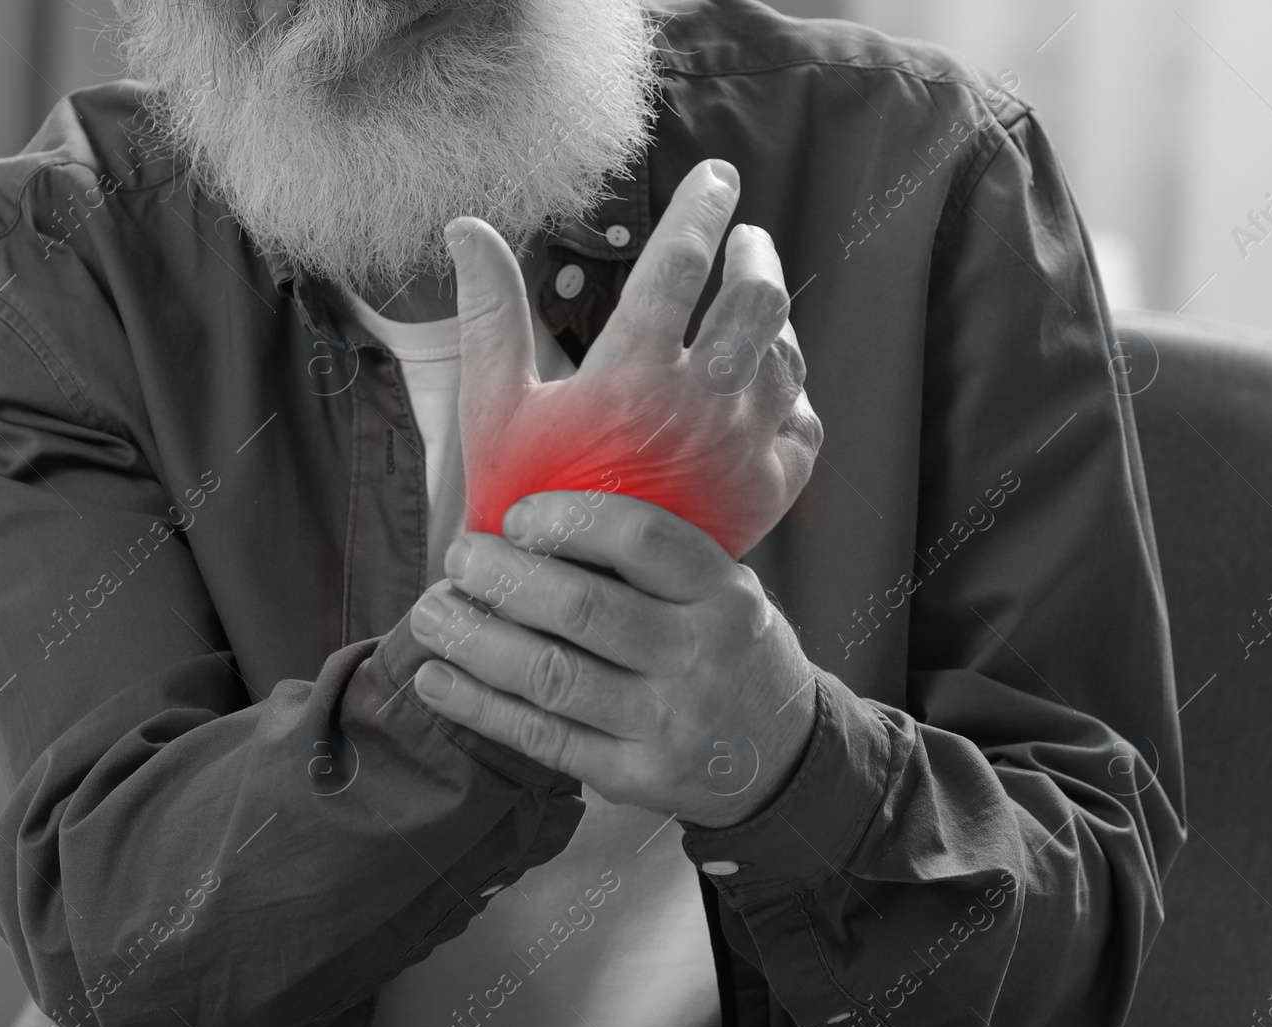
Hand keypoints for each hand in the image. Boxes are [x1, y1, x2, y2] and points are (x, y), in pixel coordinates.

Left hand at [408, 493, 819, 828]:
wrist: (782, 760)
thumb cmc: (729, 652)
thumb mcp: (724, 591)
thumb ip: (653, 561)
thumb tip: (534, 519)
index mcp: (721, 594)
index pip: (641, 539)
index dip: (567, 520)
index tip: (515, 516)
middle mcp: (698, 655)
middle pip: (582, 608)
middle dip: (502, 578)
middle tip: (458, 558)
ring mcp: (667, 723)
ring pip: (551, 676)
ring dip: (475, 640)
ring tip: (431, 614)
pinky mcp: (635, 776)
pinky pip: (543, 737)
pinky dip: (480, 707)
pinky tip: (438, 680)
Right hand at [444, 158, 821, 561]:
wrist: (563, 605)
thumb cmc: (521, 502)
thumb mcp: (495, 405)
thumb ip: (490, 310)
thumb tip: (467, 227)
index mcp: (632, 375)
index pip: (679, 261)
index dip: (700, 206)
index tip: (715, 177)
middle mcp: (699, 407)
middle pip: (757, 298)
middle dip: (754, 252)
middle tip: (745, 236)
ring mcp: (741, 452)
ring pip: (786, 358)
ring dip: (775, 319)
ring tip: (753, 303)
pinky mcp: (766, 495)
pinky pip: (804, 423)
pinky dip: (793, 391)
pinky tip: (773, 381)